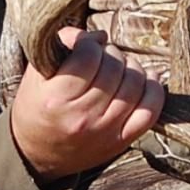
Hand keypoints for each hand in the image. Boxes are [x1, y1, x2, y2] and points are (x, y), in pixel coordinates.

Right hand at [11, 28, 165, 179]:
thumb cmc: (35, 109)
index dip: (90, 42)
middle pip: (114, 68)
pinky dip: (153, 90)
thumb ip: (59, 47)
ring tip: (120, 65)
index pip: (89, 56)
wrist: (36, 155)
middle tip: (103, 55)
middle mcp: (82, 117)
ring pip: (135, 84)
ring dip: (131, 67)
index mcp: (56, 99)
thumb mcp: (35, 76)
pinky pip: (150, 111)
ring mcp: (104, 131)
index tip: (86, 44)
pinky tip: (146, 79)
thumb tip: (96, 34)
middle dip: (111, 53)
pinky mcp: (121, 141)